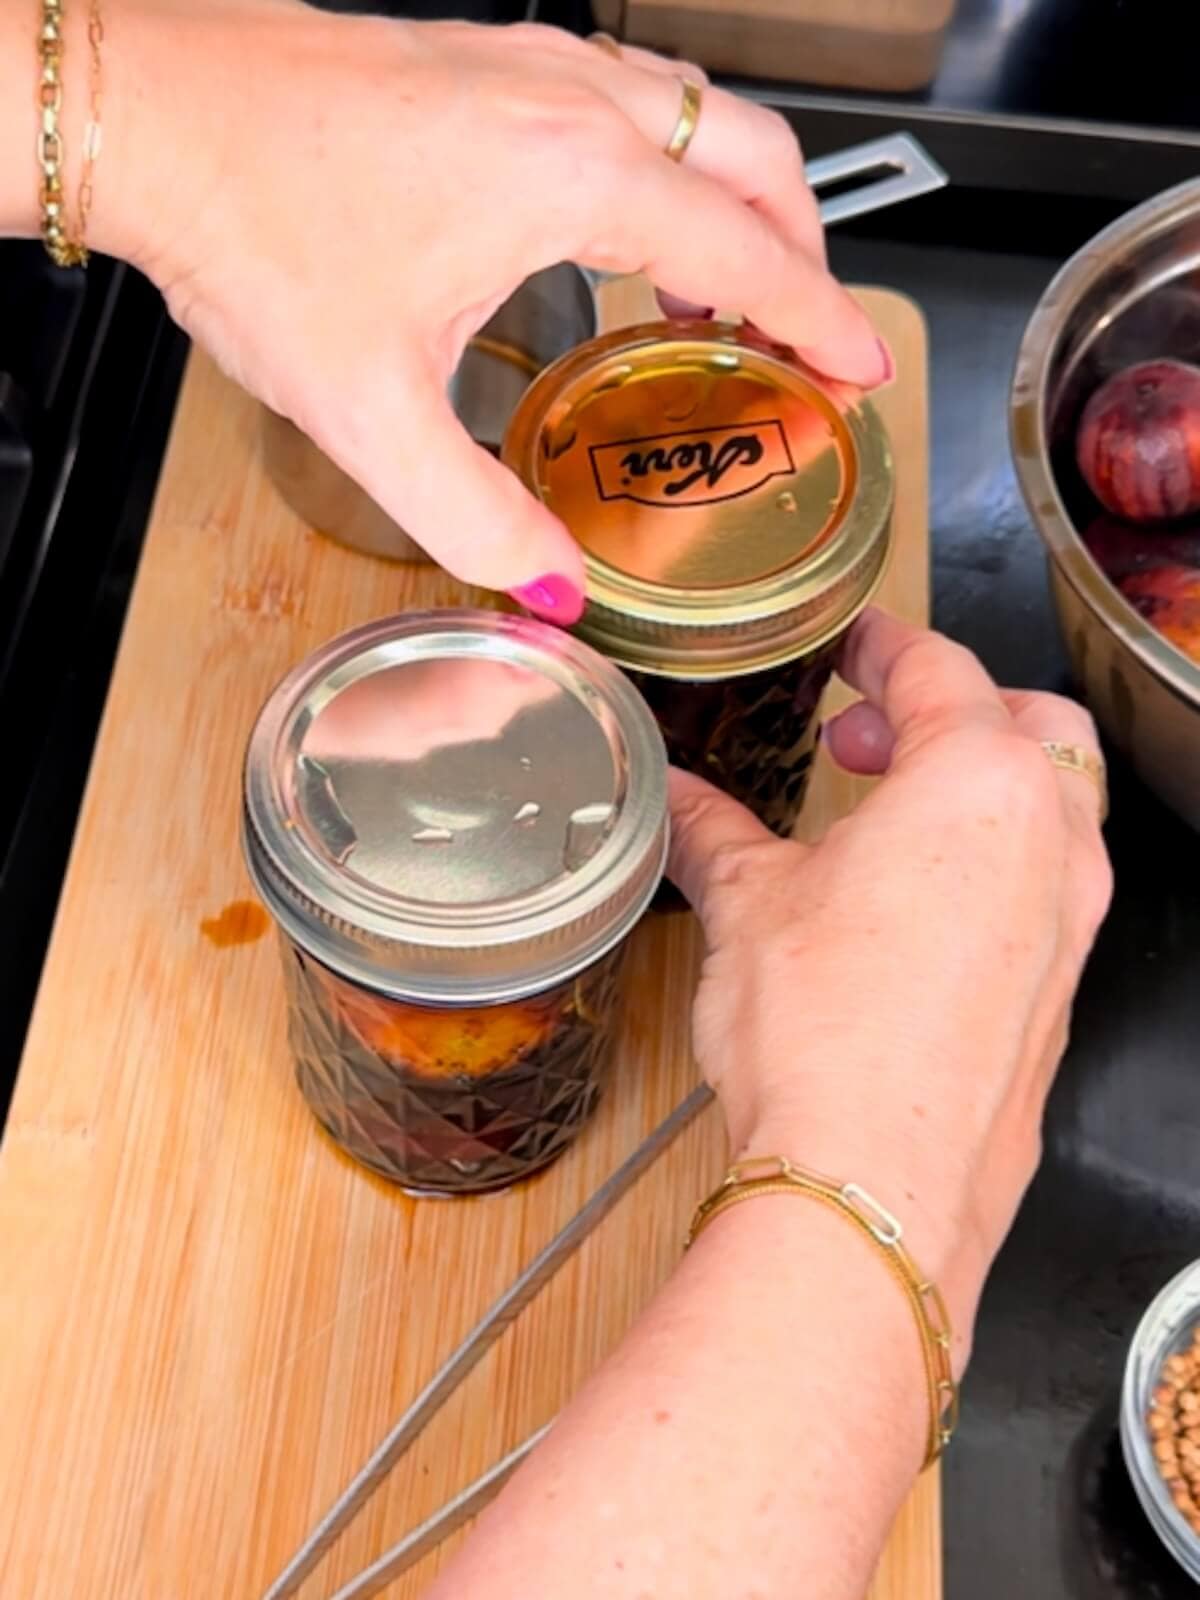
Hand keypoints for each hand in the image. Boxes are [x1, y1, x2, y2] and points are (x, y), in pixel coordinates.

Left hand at [97, 2, 884, 616]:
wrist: (154, 112)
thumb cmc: (250, 224)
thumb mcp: (369, 410)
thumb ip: (474, 513)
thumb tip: (553, 582)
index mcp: (569, 178)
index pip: (747, 252)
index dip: (820, 319)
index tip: (860, 368)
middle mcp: (570, 100)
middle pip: (754, 157)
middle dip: (804, 248)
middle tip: (806, 337)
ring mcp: (531, 62)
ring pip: (698, 113)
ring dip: (740, 197)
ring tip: (726, 298)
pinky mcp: (488, 58)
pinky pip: (631, 97)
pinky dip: (672, 163)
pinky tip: (627, 229)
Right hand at [667, 611, 1112, 1349]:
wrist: (871, 1183)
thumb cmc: (826, 1035)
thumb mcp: (748, 904)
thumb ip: (713, 830)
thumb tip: (675, 797)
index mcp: (981, 783)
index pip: (940, 671)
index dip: (885, 646)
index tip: (857, 644)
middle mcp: (1051, 844)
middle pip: (1028, 726)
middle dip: (948, 711)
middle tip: (864, 733)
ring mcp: (1070, 926)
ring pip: (1050, 811)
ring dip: (974, 792)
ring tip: (881, 819)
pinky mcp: (1058, 997)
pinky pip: (1043, 896)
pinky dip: (990, 869)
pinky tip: (909, 908)